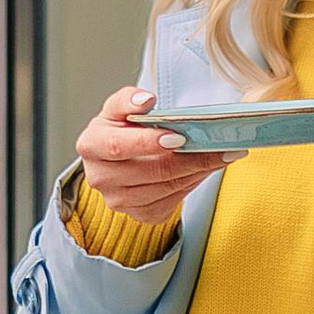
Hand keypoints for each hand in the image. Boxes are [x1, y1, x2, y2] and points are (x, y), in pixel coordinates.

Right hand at [73, 88, 219, 225]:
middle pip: (152, 171)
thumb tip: (145, 100)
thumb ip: (128, 99)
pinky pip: (174, 200)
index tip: (179, 136)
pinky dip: (194, 182)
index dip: (148, 142)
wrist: (117, 160)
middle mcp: (101, 178)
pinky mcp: (141, 214)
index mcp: (91, 146)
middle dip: (190, 158)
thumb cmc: (119, 130)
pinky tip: (206, 168)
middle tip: (219, 146)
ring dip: (199, 171)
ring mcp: (120, 201)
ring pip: (168, 187)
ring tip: (221, 155)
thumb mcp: (118, 108)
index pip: (119, 146)